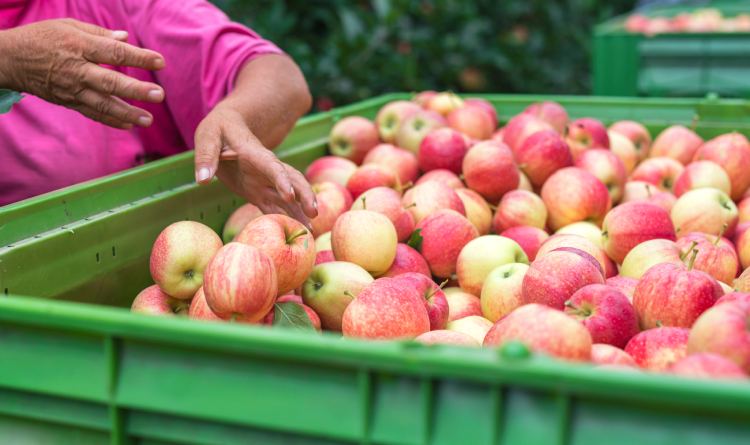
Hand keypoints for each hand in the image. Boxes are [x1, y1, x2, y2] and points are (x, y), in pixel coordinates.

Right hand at [0, 19, 165, 128]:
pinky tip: (128, 125)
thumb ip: (99, 34)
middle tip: (158, 94)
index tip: (159, 62)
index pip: (114, 53)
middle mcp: (77, 70)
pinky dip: (110, 120)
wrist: (10, 59)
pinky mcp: (68, 101)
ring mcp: (72, 89)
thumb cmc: (42, 38)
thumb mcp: (68, 26)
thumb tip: (125, 38)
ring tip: (148, 119)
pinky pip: (92, 113)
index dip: (138, 58)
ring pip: (103, 104)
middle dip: (136, 90)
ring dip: (127, 112)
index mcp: (79, 46)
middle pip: (110, 82)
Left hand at [194, 103, 317, 229]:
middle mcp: (266, 169)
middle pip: (293, 181)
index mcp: (255, 153)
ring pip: (288, 197)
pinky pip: (275, 207)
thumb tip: (203, 180)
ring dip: (300, 211)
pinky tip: (297, 231)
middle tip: (313, 214)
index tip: (289, 196)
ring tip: (311, 230)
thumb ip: (206, 156)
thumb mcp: (208, 135)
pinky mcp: (258, 192)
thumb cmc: (219, 129)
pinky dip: (285, 219)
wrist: (228, 128)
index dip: (283, 181)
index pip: (273, 166)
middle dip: (304, 196)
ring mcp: (264, 182)